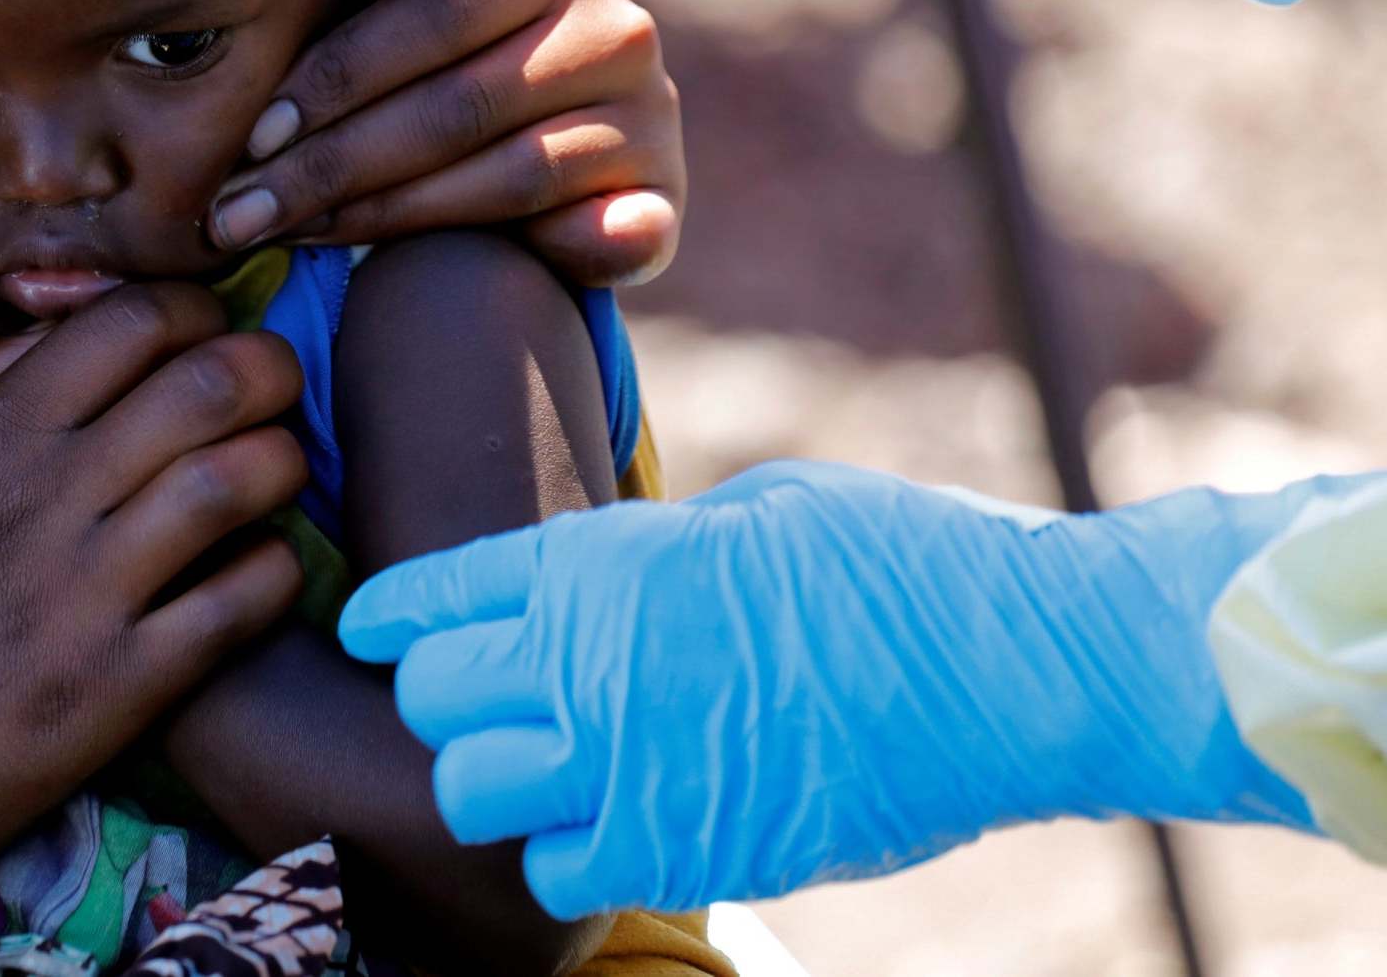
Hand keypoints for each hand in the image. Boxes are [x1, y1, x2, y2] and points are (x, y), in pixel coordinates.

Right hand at [0, 285, 308, 934]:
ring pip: (239, 483)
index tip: (202, 334)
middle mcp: (48, 499)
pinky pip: (239, 605)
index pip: (133, 320)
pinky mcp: (115, 692)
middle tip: (267, 391)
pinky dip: (273, 570)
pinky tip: (258, 566)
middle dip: (266, 368)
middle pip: (211, 384)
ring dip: (280, 460)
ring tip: (270, 472)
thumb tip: (28, 327)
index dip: (192, 310)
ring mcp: (87, 596)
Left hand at [208, 0, 683, 287]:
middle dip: (332, 163)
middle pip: (456, 105)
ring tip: (286, 242)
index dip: (333, 76)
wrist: (545, 142)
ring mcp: (651, 115)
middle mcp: (618, 27)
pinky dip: (550, 253)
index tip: (253, 133)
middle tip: (237, 211)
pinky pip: (597, 236)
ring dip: (383, 218)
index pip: (430, 14)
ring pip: (501, 178)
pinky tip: (467, 276)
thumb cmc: (435, 54)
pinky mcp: (661, 201)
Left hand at [339, 463, 1338, 916]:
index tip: (372, 629)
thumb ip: (652, 548)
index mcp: (603, 562)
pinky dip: (564, 856)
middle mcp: (593, 664)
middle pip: (430, 700)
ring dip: (490, 783)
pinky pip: (556, 874)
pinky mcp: (689, 850)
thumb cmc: (899, 561)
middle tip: (484, 698)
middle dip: (441, 697)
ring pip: (467, 796)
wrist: (1014, 665)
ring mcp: (634, 766)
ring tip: (539, 767)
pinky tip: (609, 823)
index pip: (433, 594)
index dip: (390, 615)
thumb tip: (611, 565)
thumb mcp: (755, 511)